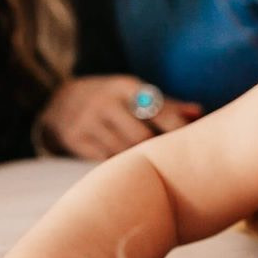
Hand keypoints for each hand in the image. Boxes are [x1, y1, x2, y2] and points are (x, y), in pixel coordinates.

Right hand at [38, 75, 202, 160]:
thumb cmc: (111, 100)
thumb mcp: (134, 93)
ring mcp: (87, 122)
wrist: (58, 101)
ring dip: (138, 162)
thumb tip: (200, 112)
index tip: (190, 145)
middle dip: (156, 151)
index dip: (177, 130)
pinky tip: (126, 169)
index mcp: (126, 87)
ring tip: (151, 168)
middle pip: (141, 137)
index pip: (158, 110)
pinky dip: (117, 166)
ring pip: (122, 152)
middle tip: (170, 163)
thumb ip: (167, 104)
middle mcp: (105, 102)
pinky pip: (103, 161)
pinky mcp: (74, 140)